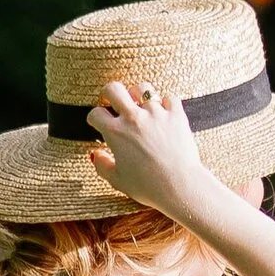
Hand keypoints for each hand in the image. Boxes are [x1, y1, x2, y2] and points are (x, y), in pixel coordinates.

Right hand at [84, 80, 229, 219]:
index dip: (94, 118)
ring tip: (140, 106)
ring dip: (138, 95)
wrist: (180, 185)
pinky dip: (166, 103)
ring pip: (142, 89)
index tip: (99, 123)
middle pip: (114, 89)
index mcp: (116, 133)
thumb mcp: (118, 181)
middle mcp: (133, 118)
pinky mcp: (176, 115)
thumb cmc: (148, 186)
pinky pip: (169, 97)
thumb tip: (95, 155)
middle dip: (109, 93)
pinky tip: (164, 113)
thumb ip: (102, 166)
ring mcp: (156, 113)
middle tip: (113, 102)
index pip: (96, 113)